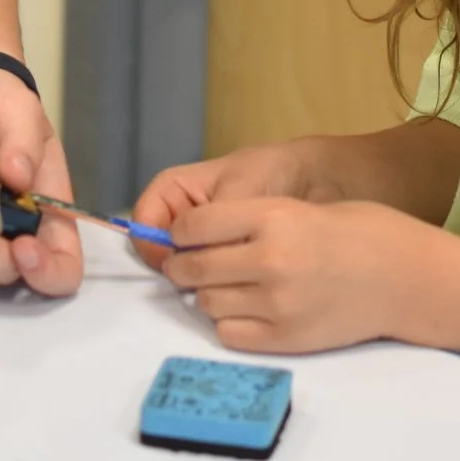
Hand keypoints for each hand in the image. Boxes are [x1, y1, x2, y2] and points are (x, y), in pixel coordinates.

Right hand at [128, 142, 320, 270]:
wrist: (314, 182)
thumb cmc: (273, 171)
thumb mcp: (242, 188)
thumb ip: (216, 219)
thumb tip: (193, 255)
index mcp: (176, 190)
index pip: (144, 218)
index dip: (151, 242)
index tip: (170, 261)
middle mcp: (183, 219)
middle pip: (157, 250)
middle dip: (174, 266)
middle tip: (198, 278)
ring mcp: (202, 244)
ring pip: (181, 269)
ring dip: (197, 281)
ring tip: (227, 280)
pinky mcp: (222, 265)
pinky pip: (206, 280)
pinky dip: (217, 287)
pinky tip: (238, 289)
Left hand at [160, 196, 445, 354]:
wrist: (407, 277)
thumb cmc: (357, 232)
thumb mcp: (300, 206)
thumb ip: (248, 220)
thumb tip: (193, 236)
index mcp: (273, 216)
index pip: (193, 225)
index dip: (179, 231)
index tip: (183, 235)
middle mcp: (270, 260)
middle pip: (191, 267)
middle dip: (182, 266)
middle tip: (188, 265)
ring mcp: (277, 304)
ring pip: (206, 303)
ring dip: (208, 294)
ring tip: (230, 286)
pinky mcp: (286, 339)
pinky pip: (229, 334)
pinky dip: (229, 323)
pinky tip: (248, 310)